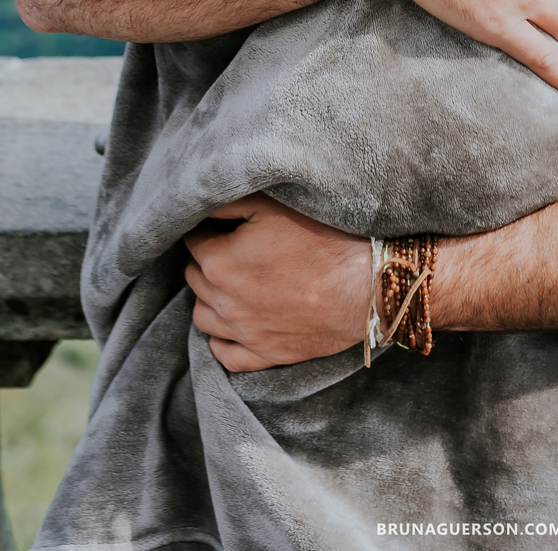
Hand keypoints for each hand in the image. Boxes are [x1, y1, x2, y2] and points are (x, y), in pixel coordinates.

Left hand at [184, 194, 368, 370]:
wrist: (364, 284)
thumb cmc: (321, 238)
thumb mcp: (272, 204)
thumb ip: (229, 202)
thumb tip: (203, 205)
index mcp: (220, 263)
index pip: (193, 241)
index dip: (207, 229)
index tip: (221, 224)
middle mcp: (224, 302)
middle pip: (194, 278)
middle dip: (205, 260)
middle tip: (228, 246)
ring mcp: (245, 333)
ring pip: (202, 317)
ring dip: (208, 298)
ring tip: (228, 282)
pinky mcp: (266, 354)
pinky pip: (225, 354)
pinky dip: (221, 339)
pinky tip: (230, 324)